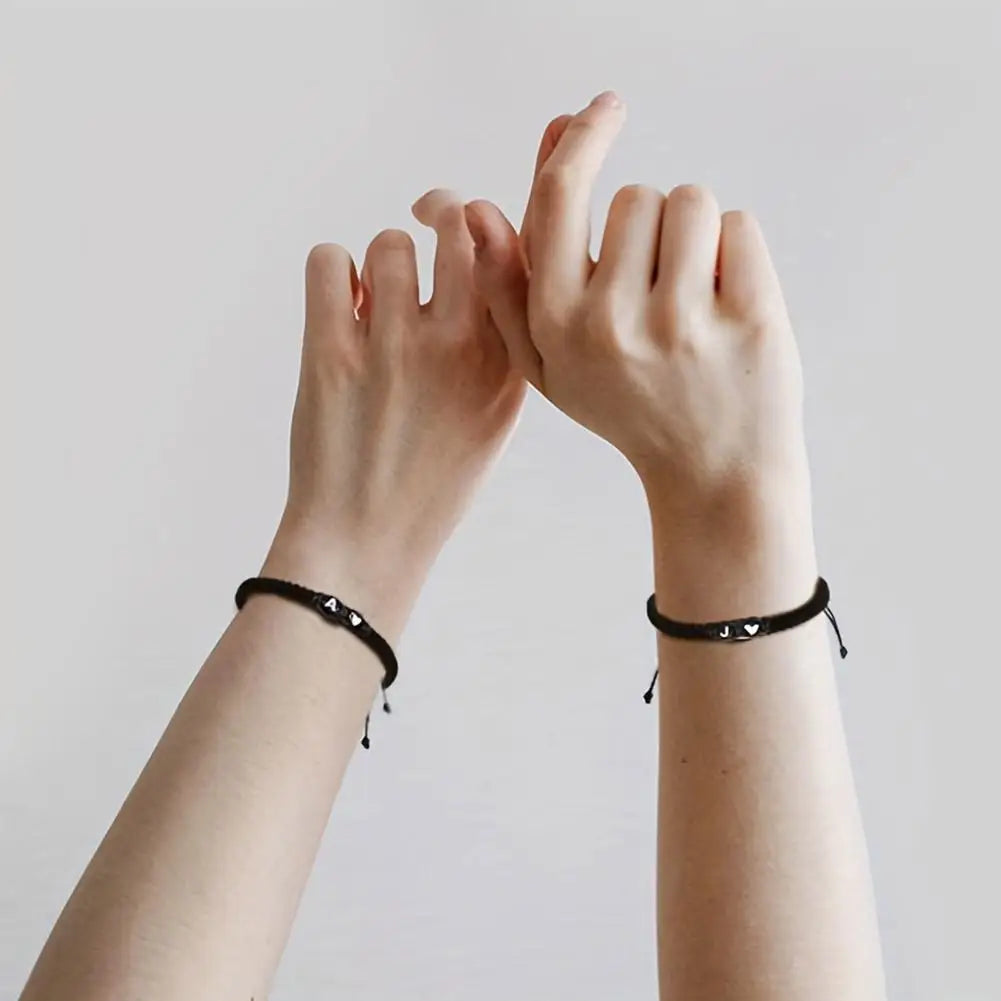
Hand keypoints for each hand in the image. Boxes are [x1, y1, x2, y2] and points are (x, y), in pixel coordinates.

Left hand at [265, 189, 524, 622]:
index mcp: (507, 367)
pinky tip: (340, 307)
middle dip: (443, 213)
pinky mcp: (331, 355)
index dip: (492, 227)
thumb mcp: (492, 420)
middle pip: (459, 224)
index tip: (473, 227)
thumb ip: (499, 349)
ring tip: (375, 306)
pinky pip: (329, 261)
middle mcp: (460, 350)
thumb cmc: (431, 480)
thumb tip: (476, 260)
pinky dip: (332, 275)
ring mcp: (395, 351)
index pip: (516, 256)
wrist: (365, 542)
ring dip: (379, 266)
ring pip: (389, 244)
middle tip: (426, 221)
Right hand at [464, 94, 811, 542]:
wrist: (713, 472)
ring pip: (690, 201)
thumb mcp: (548, 364)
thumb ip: (507, 287)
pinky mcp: (749, 318)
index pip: (558, 197)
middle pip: (636, 194)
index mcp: (557, 324)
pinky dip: (738, 254)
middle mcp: (613, 321)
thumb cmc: (629, 407)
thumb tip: (473, 207)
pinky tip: (728, 307)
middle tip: (659, 292)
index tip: (601, 107)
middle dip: (650, 227)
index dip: (579, 141)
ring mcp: (684, 321)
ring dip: (694, 234)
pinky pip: (739, 226)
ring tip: (693, 297)